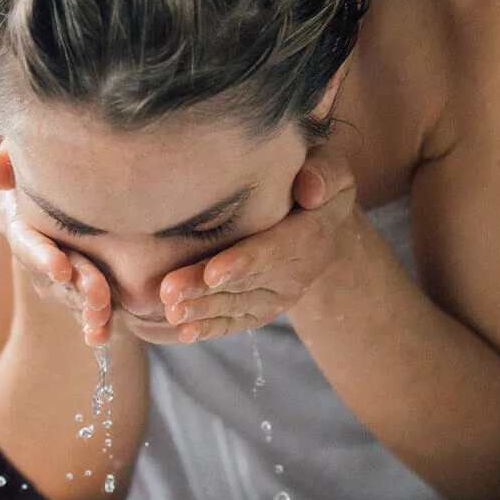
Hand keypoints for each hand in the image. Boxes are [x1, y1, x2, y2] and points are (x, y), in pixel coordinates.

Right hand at [0, 145, 112, 344]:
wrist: (85, 186)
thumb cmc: (52, 168)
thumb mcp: (31, 161)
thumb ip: (11, 163)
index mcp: (23, 223)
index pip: (27, 242)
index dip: (41, 256)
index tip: (61, 266)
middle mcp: (38, 254)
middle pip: (52, 276)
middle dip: (76, 285)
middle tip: (98, 292)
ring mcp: (59, 276)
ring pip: (71, 297)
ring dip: (87, 308)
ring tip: (103, 314)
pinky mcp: (81, 289)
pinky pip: (86, 311)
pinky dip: (95, 325)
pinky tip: (103, 335)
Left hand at [158, 142, 357, 342]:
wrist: (323, 218)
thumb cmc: (316, 180)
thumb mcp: (331, 168)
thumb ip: (323, 175)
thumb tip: (310, 191)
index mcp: (310, 235)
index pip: (275, 249)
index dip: (244, 262)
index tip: (212, 272)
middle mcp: (296, 272)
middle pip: (245, 281)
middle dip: (205, 289)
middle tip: (169, 292)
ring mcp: (278, 294)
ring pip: (235, 305)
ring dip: (201, 310)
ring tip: (170, 311)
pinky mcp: (262, 307)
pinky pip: (236, 320)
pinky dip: (209, 327)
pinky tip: (183, 332)